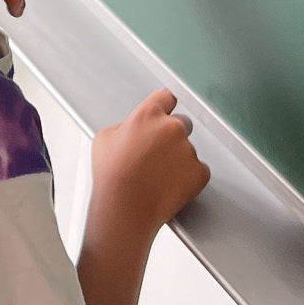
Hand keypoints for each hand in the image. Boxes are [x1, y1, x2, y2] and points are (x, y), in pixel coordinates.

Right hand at [90, 89, 209, 238]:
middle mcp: (171, 128)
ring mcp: (188, 150)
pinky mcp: (199, 172)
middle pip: (181, 124)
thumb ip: (124, 127)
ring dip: (178, 159)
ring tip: (158, 176)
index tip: (166, 110)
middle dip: (172, 136)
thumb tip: (131, 130)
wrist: (125, 208)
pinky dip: (188, 177)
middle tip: (157, 155)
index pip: (166, 97)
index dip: (165, 105)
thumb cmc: (112, 177)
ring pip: (188, 150)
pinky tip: (170, 185)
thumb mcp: (104, 139)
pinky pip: (199, 170)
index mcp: (148, 115)